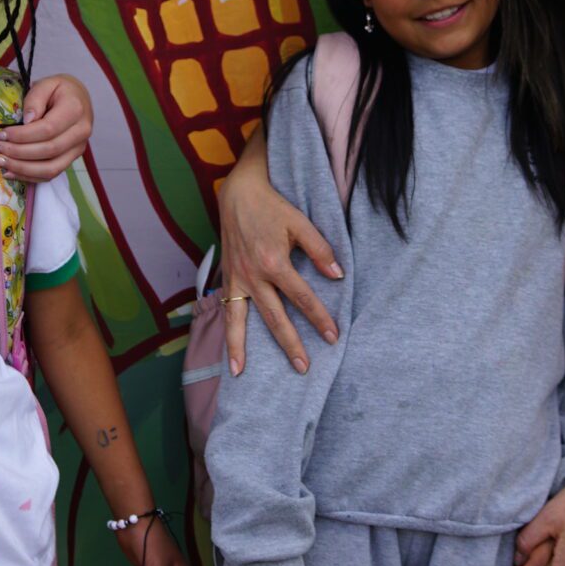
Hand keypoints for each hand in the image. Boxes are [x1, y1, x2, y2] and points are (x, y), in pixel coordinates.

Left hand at [0, 74, 93, 183]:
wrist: (78, 98)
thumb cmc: (59, 90)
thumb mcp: (46, 84)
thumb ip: (35, 99)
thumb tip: (27, 121)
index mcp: (75, 110)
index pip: (47, 129)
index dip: (22, 135)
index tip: (1, 134)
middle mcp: (81, 132)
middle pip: (48, 151)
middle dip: (17, 153)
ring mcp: (78, 148)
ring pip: (51, 169)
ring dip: (21, 169)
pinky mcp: (71, 159)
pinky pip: (51, 175)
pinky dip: (29, 177)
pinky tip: (10, 172)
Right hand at [217, 161, 339, 374]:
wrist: (238, 193)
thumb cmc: (273, 206)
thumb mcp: (301, 222)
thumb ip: (319, 249)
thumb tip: (337, 276)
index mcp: (274, 262)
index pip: (302, 298)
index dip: (320, 318)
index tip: (333, 337)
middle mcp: (253, 275)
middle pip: (274, 317)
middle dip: (290, 344)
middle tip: (303, 368)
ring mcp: (237, 278)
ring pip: (240, 319)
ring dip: (242, 348)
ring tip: (241, 372)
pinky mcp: (227, 278)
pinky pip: (227, 310)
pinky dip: (227, 332)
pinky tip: (228, 352)